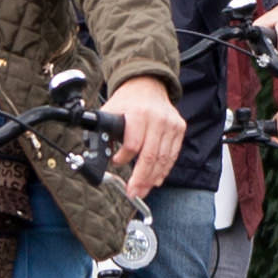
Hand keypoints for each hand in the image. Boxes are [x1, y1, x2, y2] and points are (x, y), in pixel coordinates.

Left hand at [102, 76, 186, 197]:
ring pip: (163, 159)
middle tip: (133, 192)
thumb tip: (98, 157)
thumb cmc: (127, 101)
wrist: (147, 84)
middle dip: (140, 179)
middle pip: (150, 156)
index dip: (123, 158)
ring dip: (152, 178)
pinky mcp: (179, 128)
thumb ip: (103, 133)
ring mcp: (170, 124)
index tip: (115, 163)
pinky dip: (164, 170)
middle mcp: (157, 119)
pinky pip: (172, 155)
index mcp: (138, 114)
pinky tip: (156, 180)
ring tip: (142, 190)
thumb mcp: (110, 111)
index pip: (134, 144)